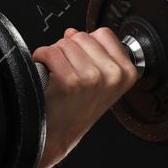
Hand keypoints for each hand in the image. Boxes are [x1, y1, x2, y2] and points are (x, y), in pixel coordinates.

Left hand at [30, 27, 138, 167]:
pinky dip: (41, 59)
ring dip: (55, 56)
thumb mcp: (101, 81)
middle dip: (70, 50)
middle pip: (82, 36)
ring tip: (58, 76)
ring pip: (64, 43)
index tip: (84, 61)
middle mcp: (112, 75)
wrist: (57, 135)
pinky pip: (49, 52)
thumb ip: (95, 52)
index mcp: (126, 72)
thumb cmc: (75, 108)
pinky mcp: (69, 82)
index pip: (104, 33)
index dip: (87, 44)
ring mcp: (91, 78)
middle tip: (68, 72)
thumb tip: (73, 32)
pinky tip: (47, 75)